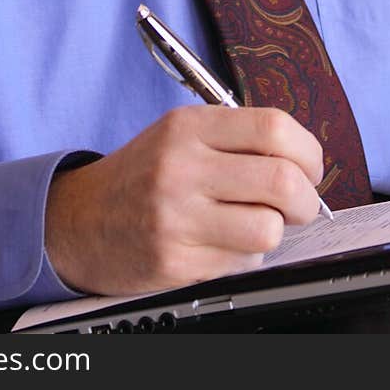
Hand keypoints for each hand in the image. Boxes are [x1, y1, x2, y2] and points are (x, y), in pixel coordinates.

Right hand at [44, 104, 324, 294]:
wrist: (81, 220)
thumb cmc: (144, 174)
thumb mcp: (181, 134)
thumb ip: (237, 139)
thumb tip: (303, 162)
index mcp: (189, 126)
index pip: (273, 128)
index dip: (307, 151)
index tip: (309, 166)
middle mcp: (182, 166)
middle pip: (281, 180)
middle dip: (304, 199)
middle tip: (298, 204)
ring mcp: (176, 217)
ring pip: (267, 229)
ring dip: (273, 231)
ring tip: (254, 224)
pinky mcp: (175, 261)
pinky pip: (240, 262)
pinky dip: (243, 255)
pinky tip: (218, 243)